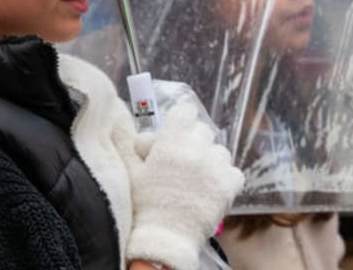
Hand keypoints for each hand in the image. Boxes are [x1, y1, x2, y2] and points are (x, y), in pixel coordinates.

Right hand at [114, 105, 244, 269]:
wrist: (164, 240)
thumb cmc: (143, 206)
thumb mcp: (130, 173)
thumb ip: (126, 144)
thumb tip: (118, 123)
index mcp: (172, 142)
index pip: (185, 112)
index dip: (181, 120)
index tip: (177, 131)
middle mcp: (196, 150)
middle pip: (203, 131)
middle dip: (194, 141)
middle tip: (183, 159)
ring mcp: (215, 168)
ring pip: (220, 151)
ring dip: (210, 159)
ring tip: (197, 177)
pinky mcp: (228, 186)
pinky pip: (234, 172)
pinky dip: (225, 177)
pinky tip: (212, 188)